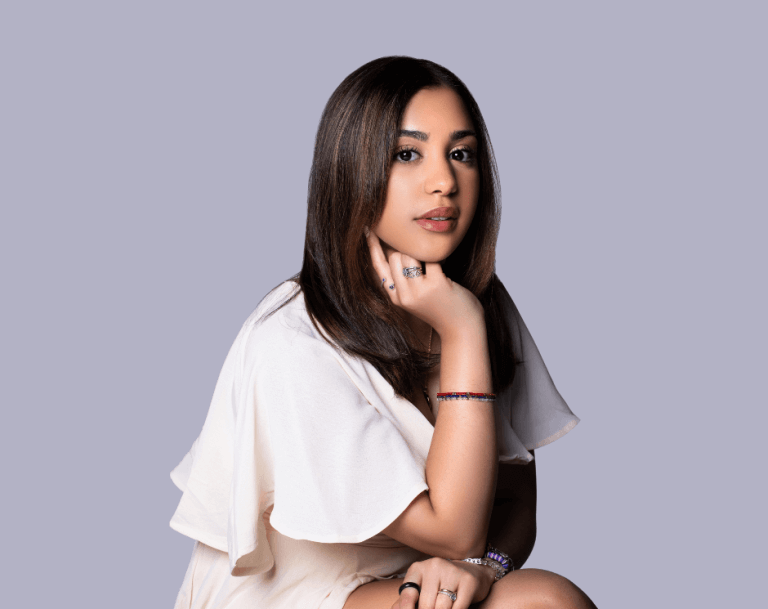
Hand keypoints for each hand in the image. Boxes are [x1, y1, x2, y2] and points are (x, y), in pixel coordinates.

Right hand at [366, 229, 483, 338]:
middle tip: (420, 248)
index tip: (368, 229)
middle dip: (406, 247)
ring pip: (409, 254)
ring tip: (433, 257)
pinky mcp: (437, 285)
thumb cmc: (441, 308)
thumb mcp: (416, 298)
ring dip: (422, 250)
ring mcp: (419, 290)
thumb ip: (403, 280)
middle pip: (395, 256)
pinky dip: (439, 254)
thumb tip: (397, 249)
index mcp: (395, 297)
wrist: (462, 330)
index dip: (372, 246)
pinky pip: (432, 257)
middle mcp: (403, 295)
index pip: (378, 267)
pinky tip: (446, 262)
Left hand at [390, 557, 494, 608]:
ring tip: (444, 607)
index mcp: (417, 569)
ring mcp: (451, 571)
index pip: (408, 594)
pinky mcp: (468, 580)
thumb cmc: (440, 585)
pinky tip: (455, 608)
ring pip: (442, 607)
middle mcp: (433, 566)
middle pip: (426, 604)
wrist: (471, 573)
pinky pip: (458, 607)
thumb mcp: (422, 589)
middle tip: (434, 608)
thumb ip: (408, 600)